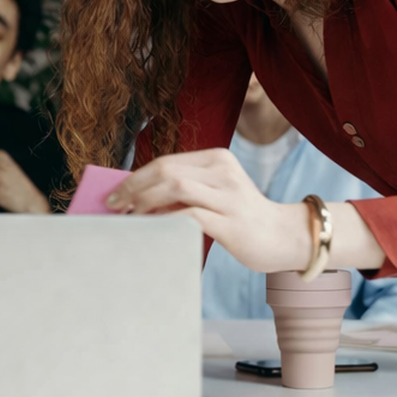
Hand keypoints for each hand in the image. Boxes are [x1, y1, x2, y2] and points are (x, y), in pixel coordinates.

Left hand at [105, 149, 385, 272]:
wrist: (284, 237)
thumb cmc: (240, 218)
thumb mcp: (214, 194)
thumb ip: (184, 191)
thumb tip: (135, 199)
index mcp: (216, 159)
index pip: (166, 162)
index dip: (135, 177)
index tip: (114, 194)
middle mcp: (222, 171)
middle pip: (166, 170)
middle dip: (133, 188)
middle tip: (113, 206)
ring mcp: (228, 195)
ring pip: (175, 187)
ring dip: (144, 202)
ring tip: (129, 217)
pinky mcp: (230, 221)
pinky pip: (189, 215)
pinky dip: (164, 221)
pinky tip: (152, 230)